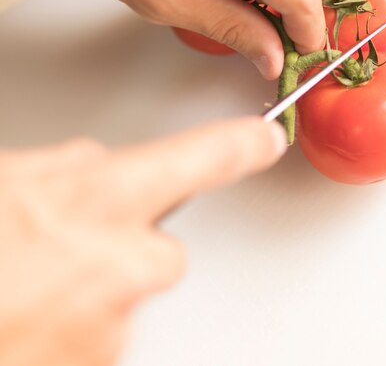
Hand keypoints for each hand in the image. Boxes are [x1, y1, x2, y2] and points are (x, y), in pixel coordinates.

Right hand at [0, 118, 285, 365]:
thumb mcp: (4, 184)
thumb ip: (61, 173)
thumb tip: (94, 167)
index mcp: (94, 200)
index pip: (197, 159)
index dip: (237, 146)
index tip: (266, 139)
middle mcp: (119, 267)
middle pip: (159, 251)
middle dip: (123, 248)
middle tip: (56, 252)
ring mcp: (110, 330)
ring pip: (121, 299)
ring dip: (84, 294)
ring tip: (20, 290)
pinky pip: (97, 340)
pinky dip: (68, 330)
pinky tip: (23, 319)